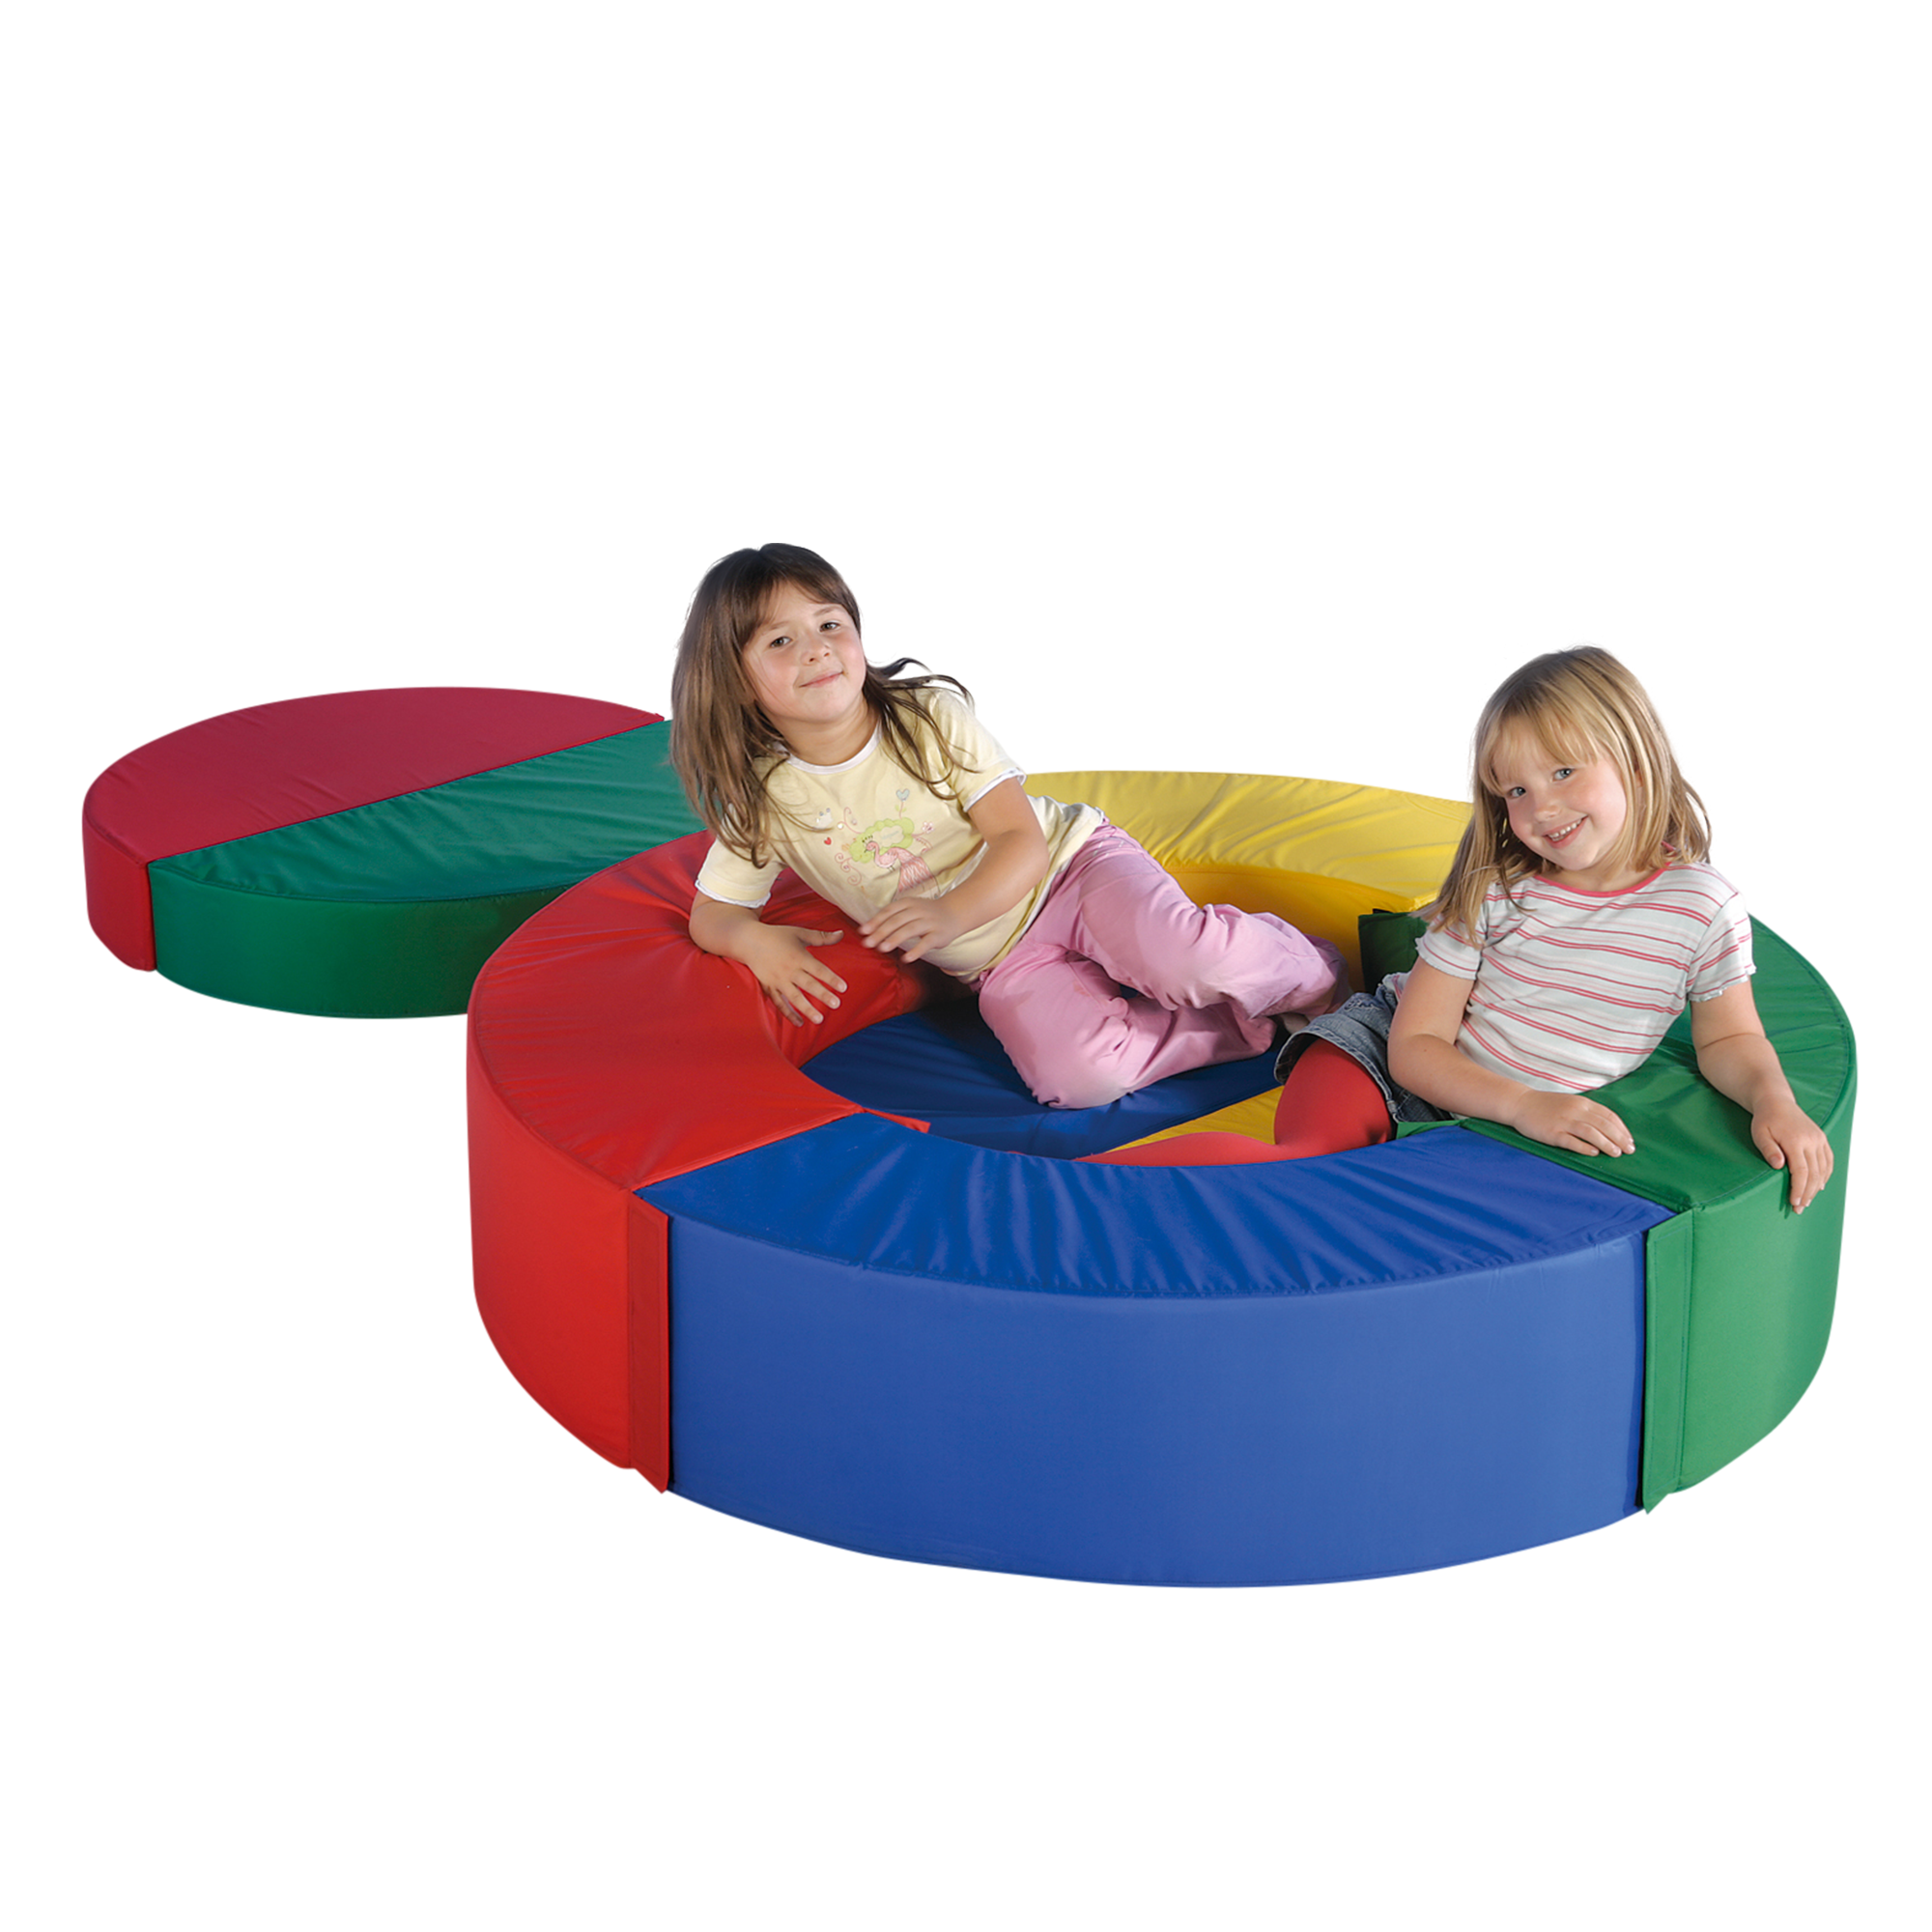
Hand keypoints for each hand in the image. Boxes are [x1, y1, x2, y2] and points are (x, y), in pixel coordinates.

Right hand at [745, 925, 845, 1026]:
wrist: (749, 941)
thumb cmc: (778, 936)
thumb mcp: (800, 933)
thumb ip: (821, 937)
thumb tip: (842, 933)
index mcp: (798, 956)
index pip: (818, 969)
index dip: (831, 978)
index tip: (844, 988)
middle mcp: (789, 970)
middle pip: (808, 985)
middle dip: (822, 995)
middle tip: (836, 1005)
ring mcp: (778, 980)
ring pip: (794, 997)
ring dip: (807, 1009)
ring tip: (819, 1019)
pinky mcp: (769, 987)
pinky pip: (779, 1003)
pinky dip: (788, 1014)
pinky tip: (800, 1023)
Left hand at [857, 898, 965, 963]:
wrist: (954, 913)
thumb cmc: (925, 914)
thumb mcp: (909, 910)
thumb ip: (891, 918)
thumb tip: (868, 931)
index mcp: (908, 903)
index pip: (889, 911)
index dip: (875, 921)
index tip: (863, 931)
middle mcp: (918, 910)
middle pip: (897, 920)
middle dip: (881, 932)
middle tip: (868, 943)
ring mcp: (929, 922)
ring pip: (910, 929)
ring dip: (895, 938)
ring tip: (882, 948)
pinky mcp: (939, 935)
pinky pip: (926, 943)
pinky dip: (916, 950)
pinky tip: (906, 959)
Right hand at [1510, 1088, 1635, 1156]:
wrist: (1520, 1103)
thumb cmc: (1546, 1105)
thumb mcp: (1571, 1103)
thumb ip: (1588, 1113)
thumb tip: (1609, 1129)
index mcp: (1582, 1103)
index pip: (1608, 1116)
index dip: (1622, 1129)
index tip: (1630, 1141)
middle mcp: (1575, 1110)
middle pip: (1603, 1125)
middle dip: (1619, 1138)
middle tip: (1629, 1150)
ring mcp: (1563, 1121)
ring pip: (1591, 1133)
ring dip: (1606, 1144)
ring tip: (1616, 1154)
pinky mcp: (1551, 1133)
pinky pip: (1571, 1141)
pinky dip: (1584, 1147)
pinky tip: (1594, 1153)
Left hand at [1750, 1100, 1833, 1213]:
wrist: (1776, 1101)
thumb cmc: (1764, 1119)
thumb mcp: (1759, 1133)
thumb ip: (1768, 1149)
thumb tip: (1778, 1167)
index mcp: (1795, 1140)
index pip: (1801, 1171)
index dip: (1799, 1189)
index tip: (1794, 1203)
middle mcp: (1812, 1140)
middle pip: (1814, 1173)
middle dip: (1808, 1193)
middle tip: (1799, 1209)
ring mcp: (1819, 1139)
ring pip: (1823, 1168)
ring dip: (1817, 1187)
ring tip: (1807, 1201)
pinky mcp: (1822, 1138)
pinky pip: (1828, 1160)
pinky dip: (1826, 1174)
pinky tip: (1820, 1186)